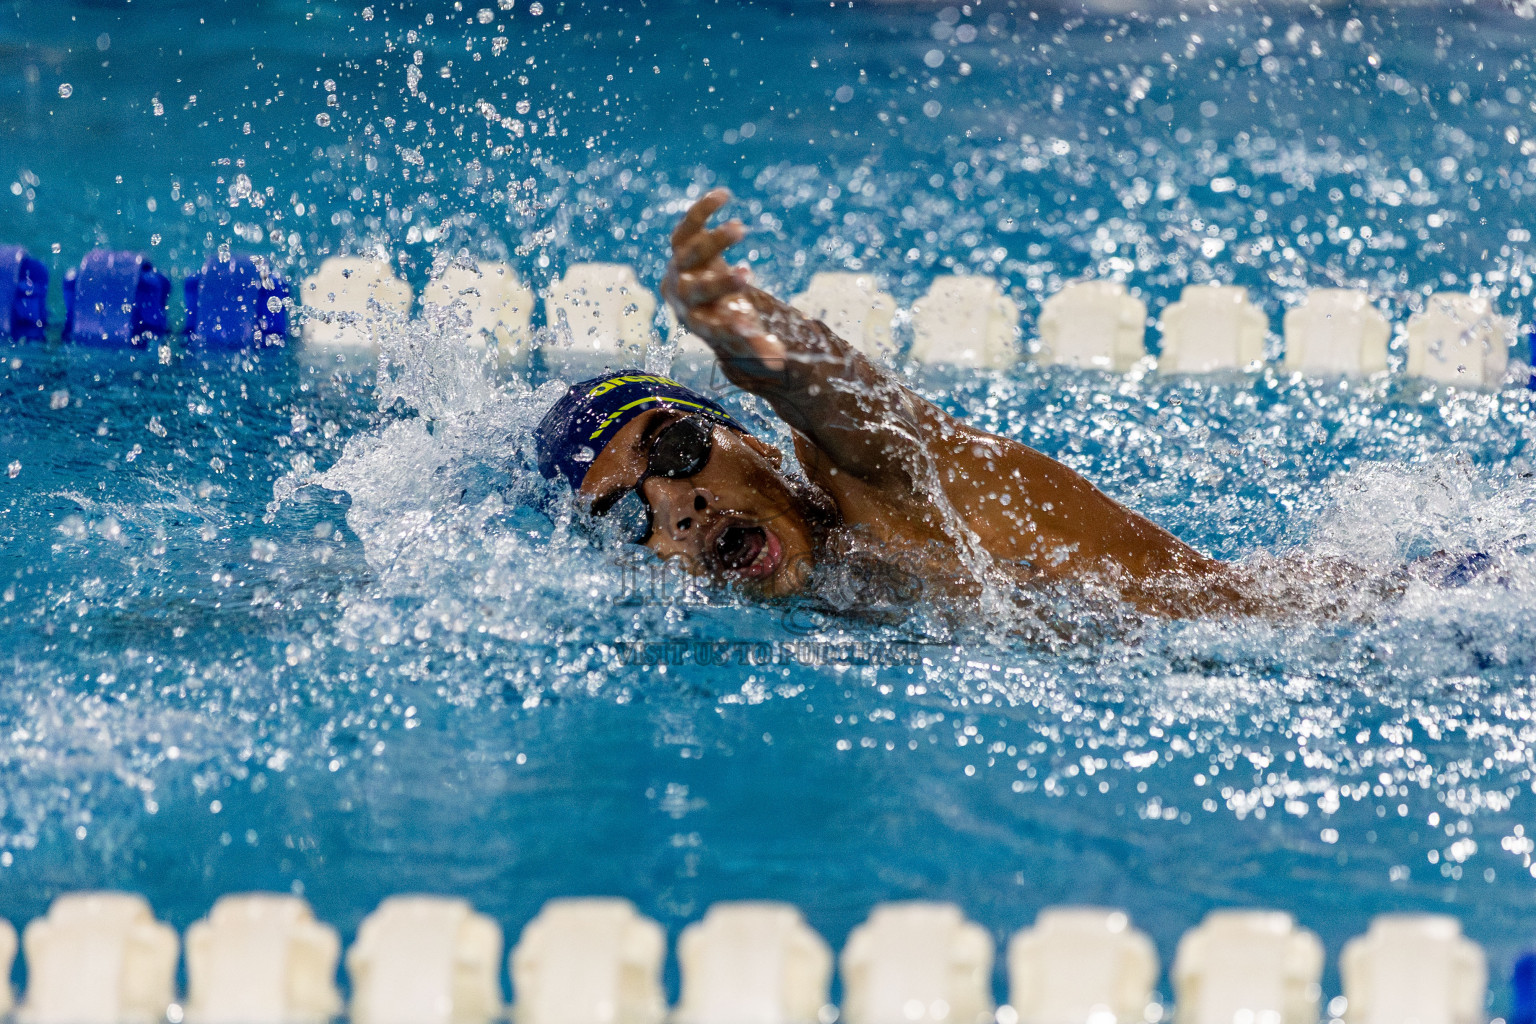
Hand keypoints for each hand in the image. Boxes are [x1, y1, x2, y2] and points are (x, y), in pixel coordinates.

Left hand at [662, 188, 787, 375]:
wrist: (692, 297)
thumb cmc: (724, 316)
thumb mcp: (742, 334)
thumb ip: (758, 346)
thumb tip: (779, 363)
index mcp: (699, 322)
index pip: (711, 327)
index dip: (728, 327)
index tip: (748, 326)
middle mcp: (683, 295)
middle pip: (695, 290)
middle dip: (719, 284)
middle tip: (747, 275)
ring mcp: (679, 267)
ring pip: (689, 253)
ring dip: (714, 241)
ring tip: (741, 228)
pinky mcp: (681, 243)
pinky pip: (687, 225)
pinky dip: (702, 210)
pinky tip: (724, 195)